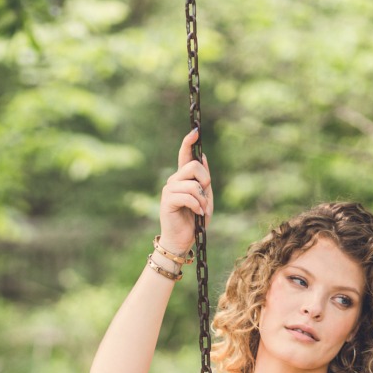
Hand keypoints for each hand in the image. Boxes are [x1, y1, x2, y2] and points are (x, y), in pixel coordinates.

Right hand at [158, 130, 212, 257]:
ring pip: (192, 183)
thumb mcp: (205, 198)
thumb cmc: (194, 221)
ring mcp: (169, 190)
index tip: (195, 130)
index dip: (189, 142)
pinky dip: (196, 205)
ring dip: (202, 199)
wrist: (182, 241)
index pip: (185, 155)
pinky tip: (198, 214)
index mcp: (183, 178)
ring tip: (202, 211)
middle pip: (193, 166)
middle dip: (205, 181)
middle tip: (205, 197)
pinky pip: (187, 195)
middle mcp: (174, 181)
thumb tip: (202, 157)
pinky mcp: (167, 200)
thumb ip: (204, 180)